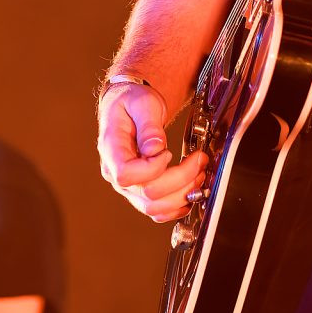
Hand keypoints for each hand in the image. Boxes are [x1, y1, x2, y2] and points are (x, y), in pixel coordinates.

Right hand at [97, 81, 205, 223]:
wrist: (130, 106)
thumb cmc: (132, 101)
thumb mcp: (141, 102)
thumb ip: (149, 124)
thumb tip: (156, 148)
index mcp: (111, 149)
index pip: (126, 174)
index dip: (152, 168)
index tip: (168, 151)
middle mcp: (115, 173)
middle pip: (147, 193)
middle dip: (181, 179)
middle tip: (199, 159)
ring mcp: (127, 185)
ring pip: (154, 207)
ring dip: (183, 194)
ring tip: (199, 173)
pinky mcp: (140, 191)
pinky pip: (157, 211)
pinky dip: (177, 206)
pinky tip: (190, 191)